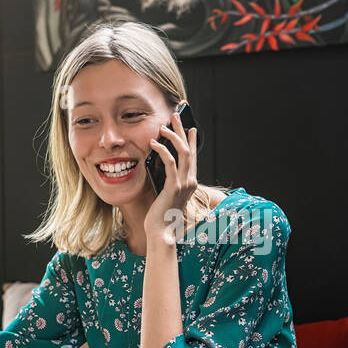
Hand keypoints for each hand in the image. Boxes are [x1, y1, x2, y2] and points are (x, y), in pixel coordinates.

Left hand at [144, 102, 197, 244]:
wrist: (161, 232)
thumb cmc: (161, 216)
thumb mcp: (166, 194)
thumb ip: (167, 181)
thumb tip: (161, 166)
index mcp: (190, 183)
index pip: (192, 157)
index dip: (192, 140)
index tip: (190, 127)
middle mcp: (190, 181)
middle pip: (189, 149)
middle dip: (182, 130)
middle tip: (176, 115)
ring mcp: (184, 183)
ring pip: (183, 152)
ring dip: (173, 136)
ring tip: (164, 125)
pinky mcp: (174, 186)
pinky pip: (169, 162)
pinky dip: (162, 150)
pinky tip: (154, 143)